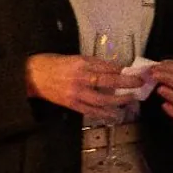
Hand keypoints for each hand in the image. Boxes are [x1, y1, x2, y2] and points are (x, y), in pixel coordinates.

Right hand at [25, 53, 139, 124]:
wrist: (32, 76)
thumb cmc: (54, 63)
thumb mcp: (74, 58)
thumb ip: (93, 64)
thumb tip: (114, 69)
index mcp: (81, 63)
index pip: (107, 67)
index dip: (123, 70)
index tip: (136, 71)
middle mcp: (80, 78)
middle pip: (108, 82)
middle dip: (126, 83)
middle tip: (140, 84)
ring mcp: (76, 93)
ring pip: (102, 100)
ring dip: (118, 101)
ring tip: (131, 100)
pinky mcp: (71, 104)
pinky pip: (90, 111)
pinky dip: (103, 114)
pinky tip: (114, 115)